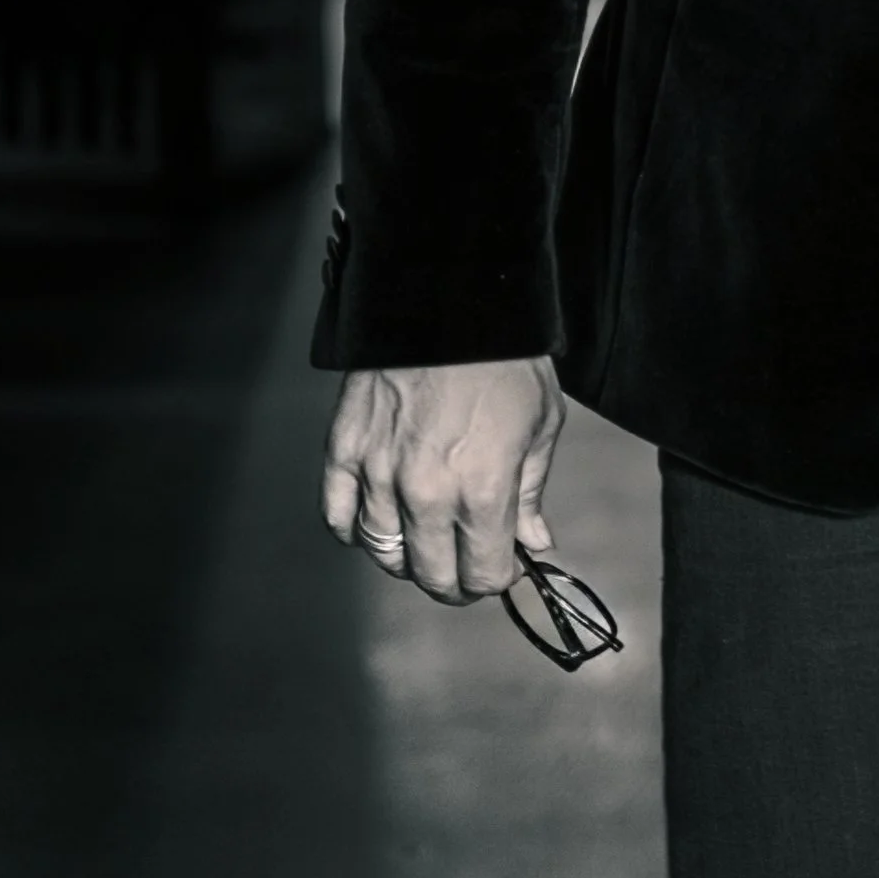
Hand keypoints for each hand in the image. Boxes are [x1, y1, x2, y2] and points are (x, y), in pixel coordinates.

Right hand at [322, 357, 563, 604]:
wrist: (450, 297)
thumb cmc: (505, 357)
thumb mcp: (541, 425)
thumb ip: (531, 493)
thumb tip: (534, 544)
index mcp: (482, 490)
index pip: (481, 576)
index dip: (496, 578)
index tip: (501, 564)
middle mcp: (426, 492)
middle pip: (430, 576)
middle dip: (455, 580)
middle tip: (465, 562)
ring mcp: (378, 472)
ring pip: (383, 552)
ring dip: (406, 557)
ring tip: (425, 540)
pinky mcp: (344, 449)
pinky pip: (337, 516)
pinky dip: (354, 529)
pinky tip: (377, 520)